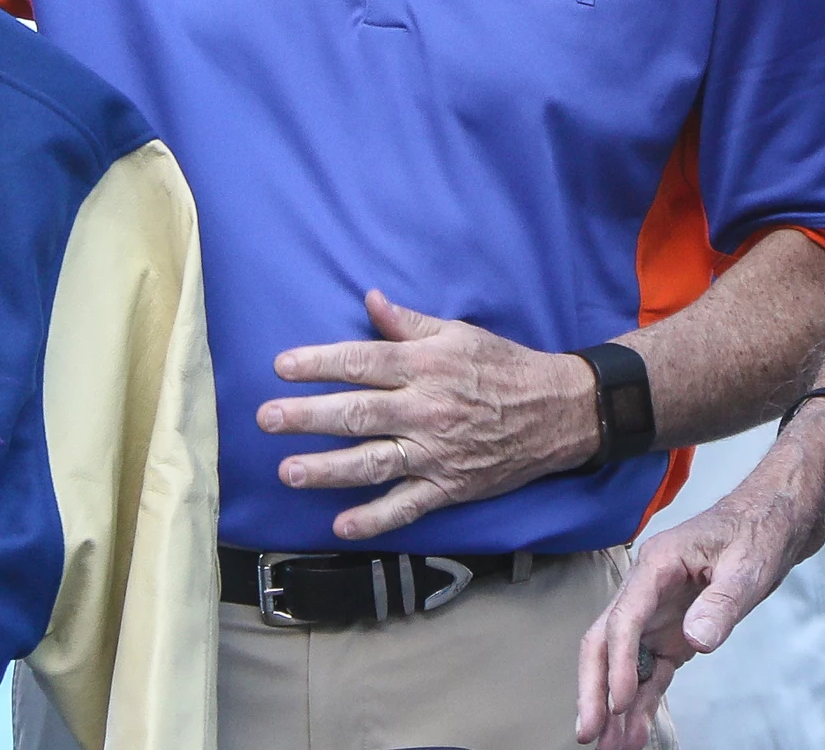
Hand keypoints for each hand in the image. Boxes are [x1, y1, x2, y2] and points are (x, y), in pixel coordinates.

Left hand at [256, 288, 598, 541]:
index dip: (319, 363)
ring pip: (372, 463)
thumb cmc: (504, 365)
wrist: (557, 411)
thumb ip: (408, 323)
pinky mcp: (448, 486)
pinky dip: (374, 520)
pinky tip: (341, 526)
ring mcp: (435, 453)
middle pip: (357, 413)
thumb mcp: (458, 333)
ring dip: (327, 470)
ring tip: (288, 471)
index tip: (281, 366)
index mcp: (424, 366)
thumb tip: (370, 299)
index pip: (361, 362)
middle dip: (307, 417)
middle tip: (267, 419)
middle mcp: (424, 410)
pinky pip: (406, 507)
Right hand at [574, 418, 824, 748]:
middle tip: (588, 732)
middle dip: (594, 688)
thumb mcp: (747, 565)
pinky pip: (650, 669)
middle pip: (605, 641)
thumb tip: (696, 641)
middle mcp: (646, 590)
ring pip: (622, 661)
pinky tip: (634, 730)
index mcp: (656, 564)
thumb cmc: (758, 531)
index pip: (624, 618)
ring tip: (609, 746)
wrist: (775, 521)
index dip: (618, 663)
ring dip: (614, 703)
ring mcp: (656, 612)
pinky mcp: (672, 630)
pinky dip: (641, 700)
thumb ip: (721, 603)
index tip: (619, 702)